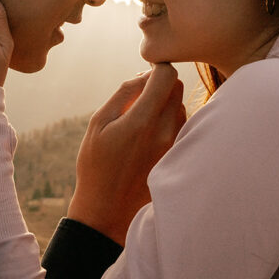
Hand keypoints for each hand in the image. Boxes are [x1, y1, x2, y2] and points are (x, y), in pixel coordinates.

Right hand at [66, 64, 185, 245]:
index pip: (167, 76)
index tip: (145, 72)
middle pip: (177, 88)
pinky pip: (182, 126)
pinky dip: (169, 121)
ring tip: (142, 119)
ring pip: (181, 107)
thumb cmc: (96, 165)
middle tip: (141, 94)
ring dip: (166, 104)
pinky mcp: (178, 157)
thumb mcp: (98, 123)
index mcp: (142, 120)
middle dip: (161, 83)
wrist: (107, 210)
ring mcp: (174, 146)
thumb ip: (124, 94)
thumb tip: (144, 75)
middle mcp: (164, 132)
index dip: (156, 68)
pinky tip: (150, 136)